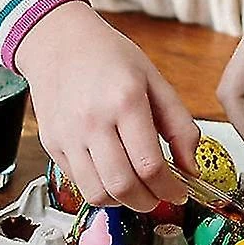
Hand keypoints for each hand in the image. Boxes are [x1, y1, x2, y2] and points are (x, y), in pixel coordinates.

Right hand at [16, 1, 200, 212]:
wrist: (58, 42)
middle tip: (160, 197)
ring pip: (97, 194)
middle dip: (148, 202)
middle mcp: (93, 121)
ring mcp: (68, 135)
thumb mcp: (155, 80)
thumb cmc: (109, 57)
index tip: (179, 191)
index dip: (169, 189)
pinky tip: (113, 176)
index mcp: (126, 100)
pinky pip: (78, 183)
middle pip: (123, 186)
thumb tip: (191, 168)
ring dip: (123, 202)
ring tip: (137, 190)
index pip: (150, 164)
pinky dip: (100, 190)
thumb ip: (180, 125)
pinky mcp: (52, 144)